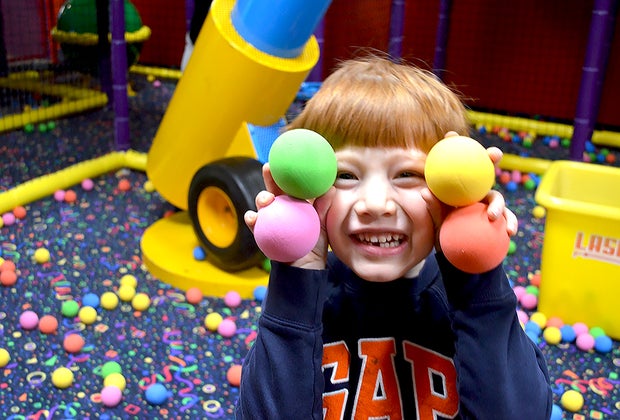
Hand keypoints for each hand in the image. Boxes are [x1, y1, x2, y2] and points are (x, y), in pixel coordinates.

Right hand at [244, 163, 333, 269]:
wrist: (305, 268)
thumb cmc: (314, 243)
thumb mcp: (322, 224)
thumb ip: (324, 207)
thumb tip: (331, 188)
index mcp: (295, 202)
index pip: (291, 183)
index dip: (287, 171)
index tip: (286, 158)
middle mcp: (281, 208)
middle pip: (273, 188)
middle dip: (269, 177)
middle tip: (268, 168)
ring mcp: (270, 220)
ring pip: (262, 205)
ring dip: (261, 198)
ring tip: (266, 199)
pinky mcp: (262, 234)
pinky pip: (255, 225)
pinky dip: (252, 219)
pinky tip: (252, 218)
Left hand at [422, 133, 517, 249]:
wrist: (455, 250)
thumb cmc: (443, 229)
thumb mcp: (435, 218)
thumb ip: (432, 205)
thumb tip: (424, 191)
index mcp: (461, 186)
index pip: (460, 164)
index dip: (456, 146)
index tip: (450, 135)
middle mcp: (477, 191)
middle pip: (485, 170)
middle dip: (492, 156)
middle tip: (494, 154)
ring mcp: (487, 204)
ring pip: (497, 197)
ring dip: (498, 203)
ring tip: (492, 215)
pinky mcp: (498, 219)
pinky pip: (506, 219)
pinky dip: (510, 223)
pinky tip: (509, 231)